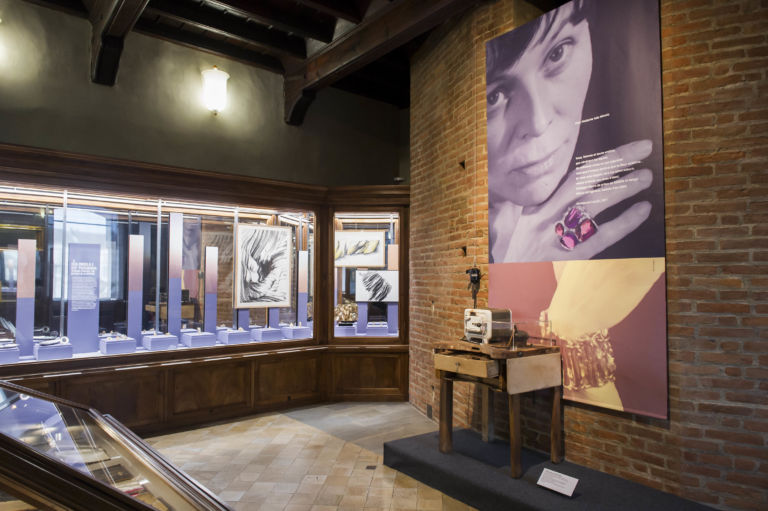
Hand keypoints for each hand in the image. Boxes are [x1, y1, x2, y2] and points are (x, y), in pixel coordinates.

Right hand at [494, 139, 653, 261]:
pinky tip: (641, 211)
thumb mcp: (505, 227)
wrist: (506, 286)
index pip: (572, 177)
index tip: (625, 151)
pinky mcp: (568, 256)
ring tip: (646, 177)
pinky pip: (600, 236)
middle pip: (585, 182)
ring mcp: (558, 235)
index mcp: (536, 206)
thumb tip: (516, 189)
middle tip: (643, 149)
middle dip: (616, 163)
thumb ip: (513, 207)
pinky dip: (623, 223)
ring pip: (594, 205)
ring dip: (622, 188)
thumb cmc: (506, 256)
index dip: (601, 162)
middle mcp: (547, 216)